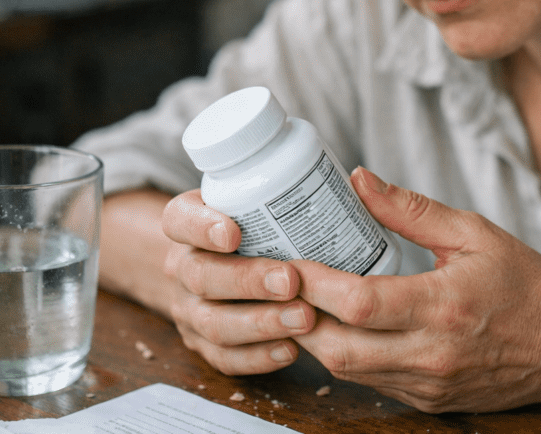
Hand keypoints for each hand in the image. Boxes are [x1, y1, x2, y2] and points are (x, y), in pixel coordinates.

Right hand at [161, 190, 316, 373]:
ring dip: (261, 323)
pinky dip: (258, 357)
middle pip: (201, 275)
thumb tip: (360, 181)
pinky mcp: (205, 345)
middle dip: (247, 280)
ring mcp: (191, 309)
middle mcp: (184, 266)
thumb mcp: (256, 199)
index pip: (180, 219)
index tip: (234, 233)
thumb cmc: (252, 228)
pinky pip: (225, 359)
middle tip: (290, 281)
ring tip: (304, 319)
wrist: (216, 269)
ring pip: (214, 322)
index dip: (202, 227)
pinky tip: (291, 349)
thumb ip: (295, 192)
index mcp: (190, 223)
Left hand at [291, 168, 540, 412]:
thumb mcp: (474, 233)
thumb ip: (411, 210)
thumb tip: (359, 181)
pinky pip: (370, 384)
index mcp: (443, 305)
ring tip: (301, 304)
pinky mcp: (427, 401)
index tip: (286, 261)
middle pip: (339, 348)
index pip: (359, 302)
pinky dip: (346, 357)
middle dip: (299, 317)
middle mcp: (431, 354)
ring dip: (316, 339)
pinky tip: (339, 329)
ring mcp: (427, 384)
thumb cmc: (525, 284)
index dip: (313, 284)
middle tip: (280, 286)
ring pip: (347, 372)